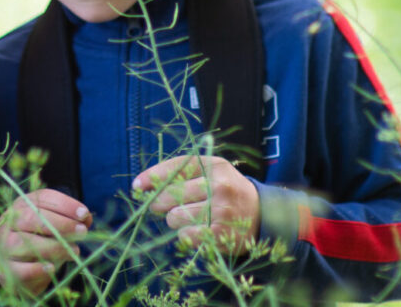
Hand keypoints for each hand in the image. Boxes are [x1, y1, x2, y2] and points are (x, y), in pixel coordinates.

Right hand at [0, 189, 90, 293]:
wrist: (18, 270)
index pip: (42, 198)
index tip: (84, 214)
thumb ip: (70, 220)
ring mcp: (4, 246)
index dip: (65, 205)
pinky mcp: (6, 270)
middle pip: (31, 217)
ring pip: (26, 243)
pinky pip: (20, 269)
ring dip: (54, 246)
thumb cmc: (40, 241)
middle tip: (82, 232)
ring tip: (75, 250)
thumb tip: (86, 218)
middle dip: (61, 224)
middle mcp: (9, 222)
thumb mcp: (54, 227)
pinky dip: (37, 269)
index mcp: (21, 205)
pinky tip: (52, 268)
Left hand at [133, 155, 259, 252]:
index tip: (137, 186)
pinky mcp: (220, 234)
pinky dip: (185, 235)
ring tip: (192, 218)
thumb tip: (142, 185)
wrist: (264, 215)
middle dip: (161, 203)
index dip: (153, 176)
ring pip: (174, 217)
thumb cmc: (228, 192)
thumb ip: (182, 175)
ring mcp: (221, 210)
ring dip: (176, 220)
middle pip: (170, 195)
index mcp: (215, 165)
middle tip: (165, 207)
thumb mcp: (213, 173)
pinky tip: (198, 231)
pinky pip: (185, 236)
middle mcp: (219, 185)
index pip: (178, 166)